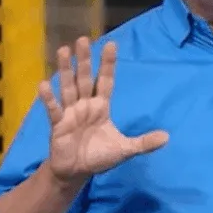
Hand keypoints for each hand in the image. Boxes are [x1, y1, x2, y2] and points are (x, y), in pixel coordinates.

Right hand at [38, 37, 168, 188]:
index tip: (111, 44)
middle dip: (85, 60)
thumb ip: (144, 143)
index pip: (106, 81)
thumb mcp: (124, 150)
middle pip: (85, 78)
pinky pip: (54, 109)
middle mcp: (85, 105)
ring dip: (66, 70)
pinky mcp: (58, 124)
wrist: (77, 172)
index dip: (108, 64)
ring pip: (68, 87)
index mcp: (101, 106)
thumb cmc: (99, 157)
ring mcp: (70, 113)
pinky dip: (49, 98)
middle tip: (83, 39)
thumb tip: (167, 137)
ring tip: (63, 50)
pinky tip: (44, 84)